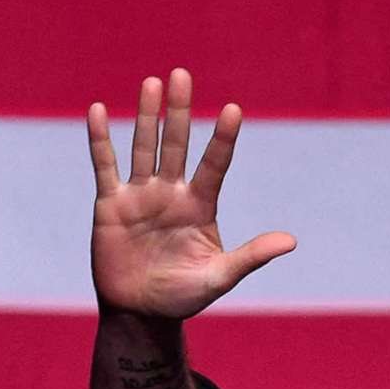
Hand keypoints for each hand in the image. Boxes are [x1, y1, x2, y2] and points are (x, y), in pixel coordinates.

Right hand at [86, 66, 295, 319]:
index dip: (223, 140)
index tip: (234, 110)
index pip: (214, 165)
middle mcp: (171, 193)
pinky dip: (100, 139)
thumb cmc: (183, 296)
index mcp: (199, 206)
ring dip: (146, 116)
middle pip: (177, 144)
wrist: (141, 314)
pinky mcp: (111, 204)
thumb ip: (251, 256)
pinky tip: (98, 110)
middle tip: (182, 74)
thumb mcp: (219, 277)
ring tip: (152, 83)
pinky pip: (105, 166)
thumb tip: (291, 242)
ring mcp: (140, 195)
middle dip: (179, 111)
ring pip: (144, 147)